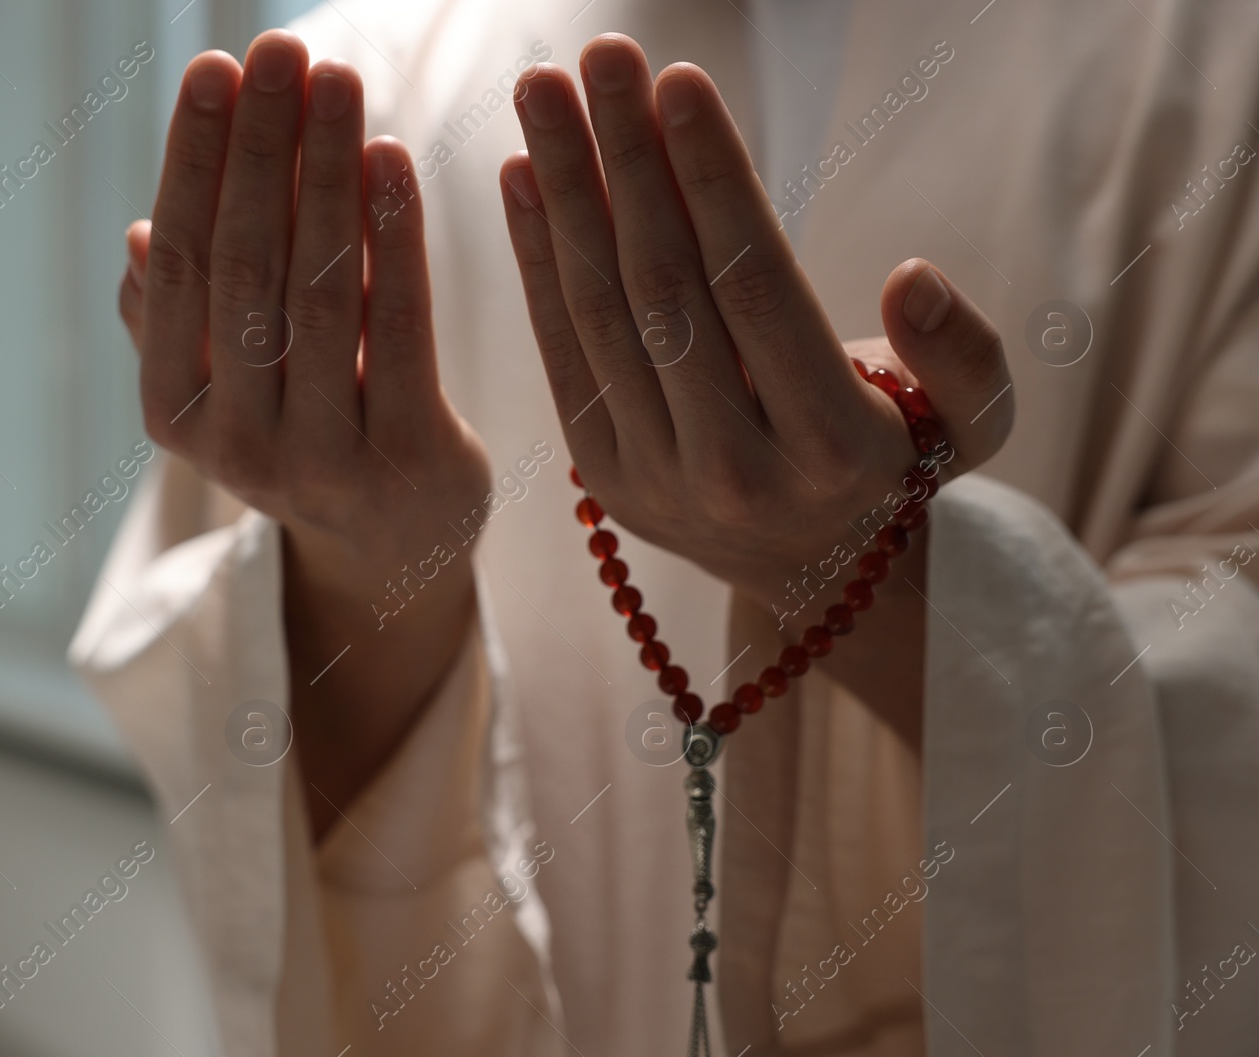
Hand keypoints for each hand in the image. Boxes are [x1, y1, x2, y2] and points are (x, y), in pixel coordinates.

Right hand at [119, 32, 490, 832]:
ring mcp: (322, 460)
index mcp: (176, 413)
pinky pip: (400, 329)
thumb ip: (182, 322)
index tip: (213, 68)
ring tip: (340, 83)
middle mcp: (237, 445)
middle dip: (262, 149)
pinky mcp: (408, 459)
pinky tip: (395, 161)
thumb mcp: (228, 390)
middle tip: (281, 49)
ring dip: (329, 174)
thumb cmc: (305, 435)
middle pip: (247, 268)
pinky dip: (394, 238)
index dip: (193, 162)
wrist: (394, 552)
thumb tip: (140, 237)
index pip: (179, 266)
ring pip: (320, 292)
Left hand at [497, 35, 1011, 613]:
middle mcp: (732, 471)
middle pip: (664, 289)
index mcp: (830, 450)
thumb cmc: (895, 459)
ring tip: (543, 93)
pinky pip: (559, 352)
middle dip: (625, 161)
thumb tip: (914, 278)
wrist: (809, 567)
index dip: (712, 179)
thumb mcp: (972, 423)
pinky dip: (536, 263)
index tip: (679, 81)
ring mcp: (655, 478)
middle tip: (602, 54)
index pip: (755, 288)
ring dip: (565, 193)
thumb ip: (964, 355)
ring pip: (599, 314)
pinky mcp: (602, 474)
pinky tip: (519, 178)